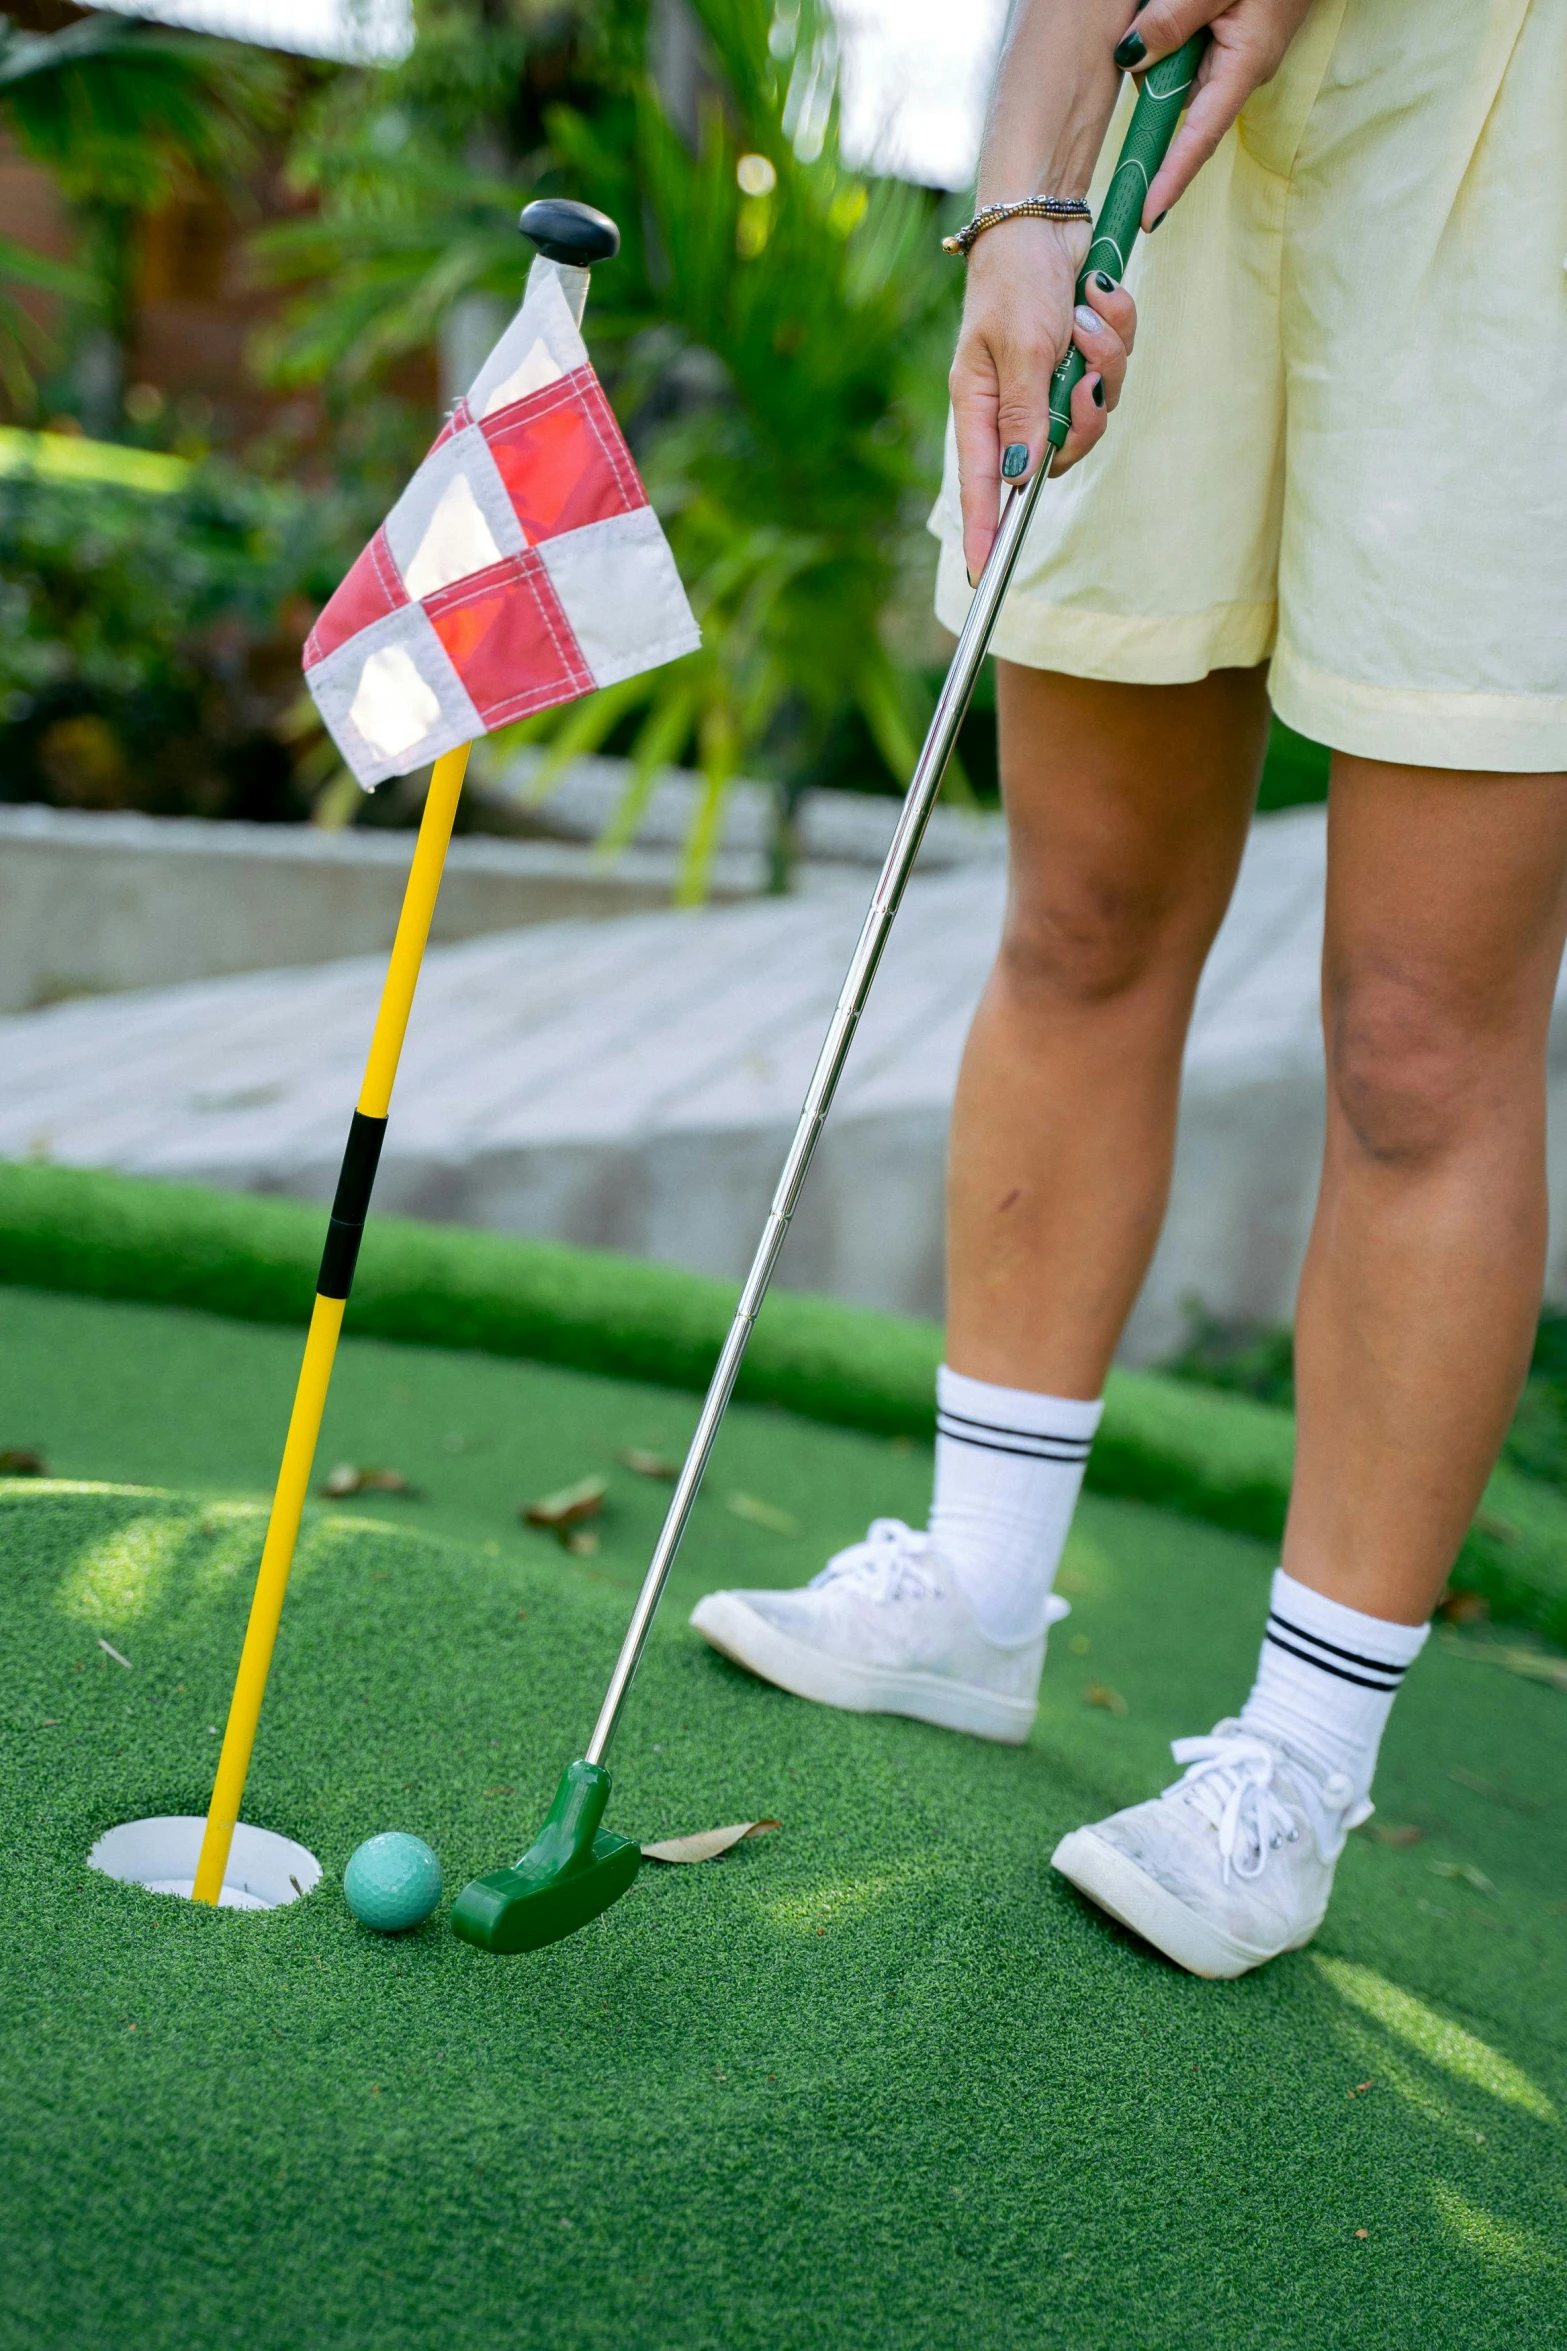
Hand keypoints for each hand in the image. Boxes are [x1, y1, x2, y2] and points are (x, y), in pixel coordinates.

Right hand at [950, 217, 1138, 579]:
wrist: (1046, 215)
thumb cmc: (1017, 276)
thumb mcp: (1022, 346)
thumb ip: (1027, 413)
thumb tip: (1022, 477)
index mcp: (980, 405)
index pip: (981, 485)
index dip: (984, 532)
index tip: (983, 577)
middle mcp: (1014, 404)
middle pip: (1059, 453)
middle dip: (1086, 413)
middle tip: (1085, 372)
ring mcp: (1050, 383)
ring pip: (1097, 410)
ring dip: (1107, 361)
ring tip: (1089, 315)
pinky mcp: (1081, 359)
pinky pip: (1116, 372)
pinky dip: (1119, 335)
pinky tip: (1101, 297)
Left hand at [1120, 0, 1315, 223]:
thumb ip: (1173, 19)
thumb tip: (1131, 58)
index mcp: (1243, 69)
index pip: (1200, 139)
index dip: (1170, 180)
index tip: (1146, 216)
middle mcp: (1240, 75)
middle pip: (1176, 100)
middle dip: (1153, 75)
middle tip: (1153, 16)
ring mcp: (1238, 59)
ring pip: (1179, 72)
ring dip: (1165, 44)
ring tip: (1172, 3)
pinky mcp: (1234, 42)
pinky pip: (1190, 49)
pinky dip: (1176, 32)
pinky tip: (1180, 4)